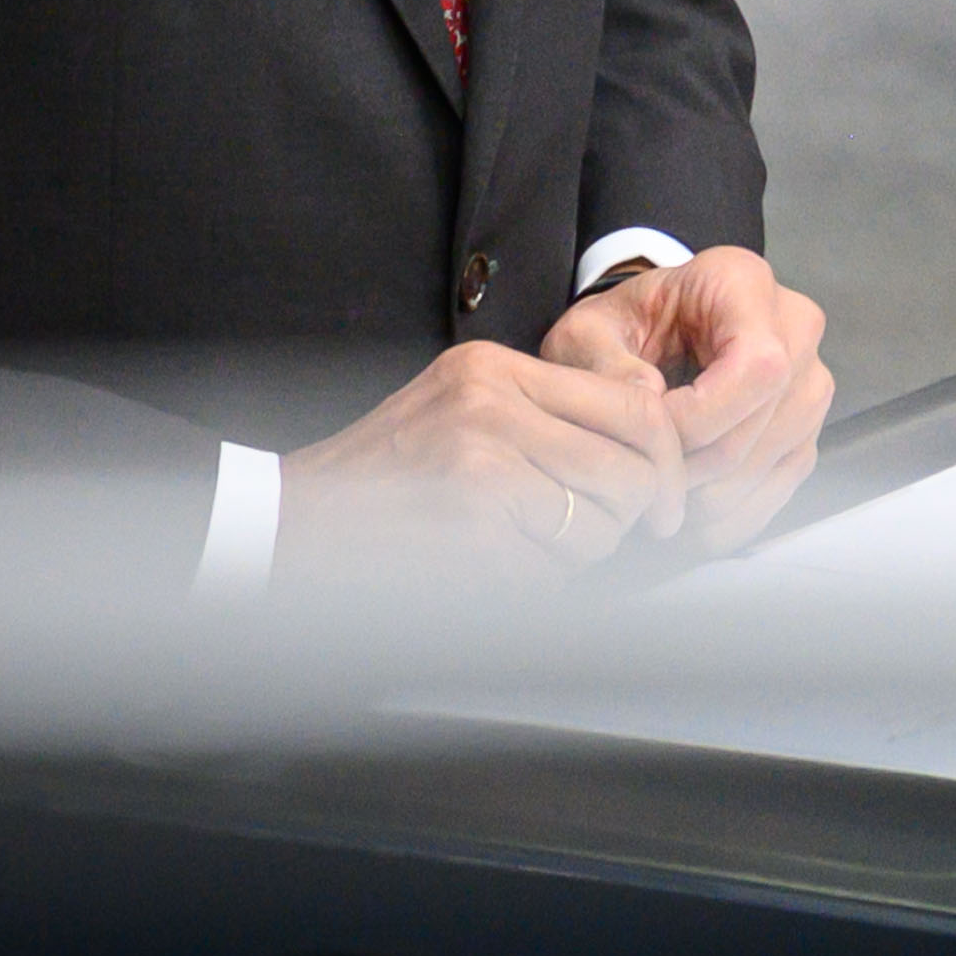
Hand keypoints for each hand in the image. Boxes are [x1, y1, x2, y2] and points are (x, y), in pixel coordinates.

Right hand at [280, 342, 687, 582]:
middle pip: (631, 473)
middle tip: (576, 530)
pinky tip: (482, 566)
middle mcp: (490, 409)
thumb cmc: (382, 476)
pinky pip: (552, 574)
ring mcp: (479, 470)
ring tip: (511, 542)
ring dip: (571, 555)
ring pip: (597, 529)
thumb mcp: (463, 406)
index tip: (664, 501)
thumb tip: (654, 420)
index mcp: (493, 370)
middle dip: (621, 518)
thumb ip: (551, 408)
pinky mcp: (469, 533)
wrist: (291, 526)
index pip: (634, 406)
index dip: (665, 461)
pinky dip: (531, 585)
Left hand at [543, 245, 831, 551]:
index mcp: (741, 283)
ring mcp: (810, 377)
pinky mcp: (807, 422)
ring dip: (713, 496)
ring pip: (773, 458)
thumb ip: (606, 364)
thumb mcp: (588, 332)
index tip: (646, 438)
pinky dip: (737, 512)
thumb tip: (648, 402)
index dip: (701, 419)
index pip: (755, 366)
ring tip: (660, 502)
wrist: (652, 331)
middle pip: (763, 421)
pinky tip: (692, 515)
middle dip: (697, 466)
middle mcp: (794, 325)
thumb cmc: (625, 326)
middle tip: (645, 484)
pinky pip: (783, 482)